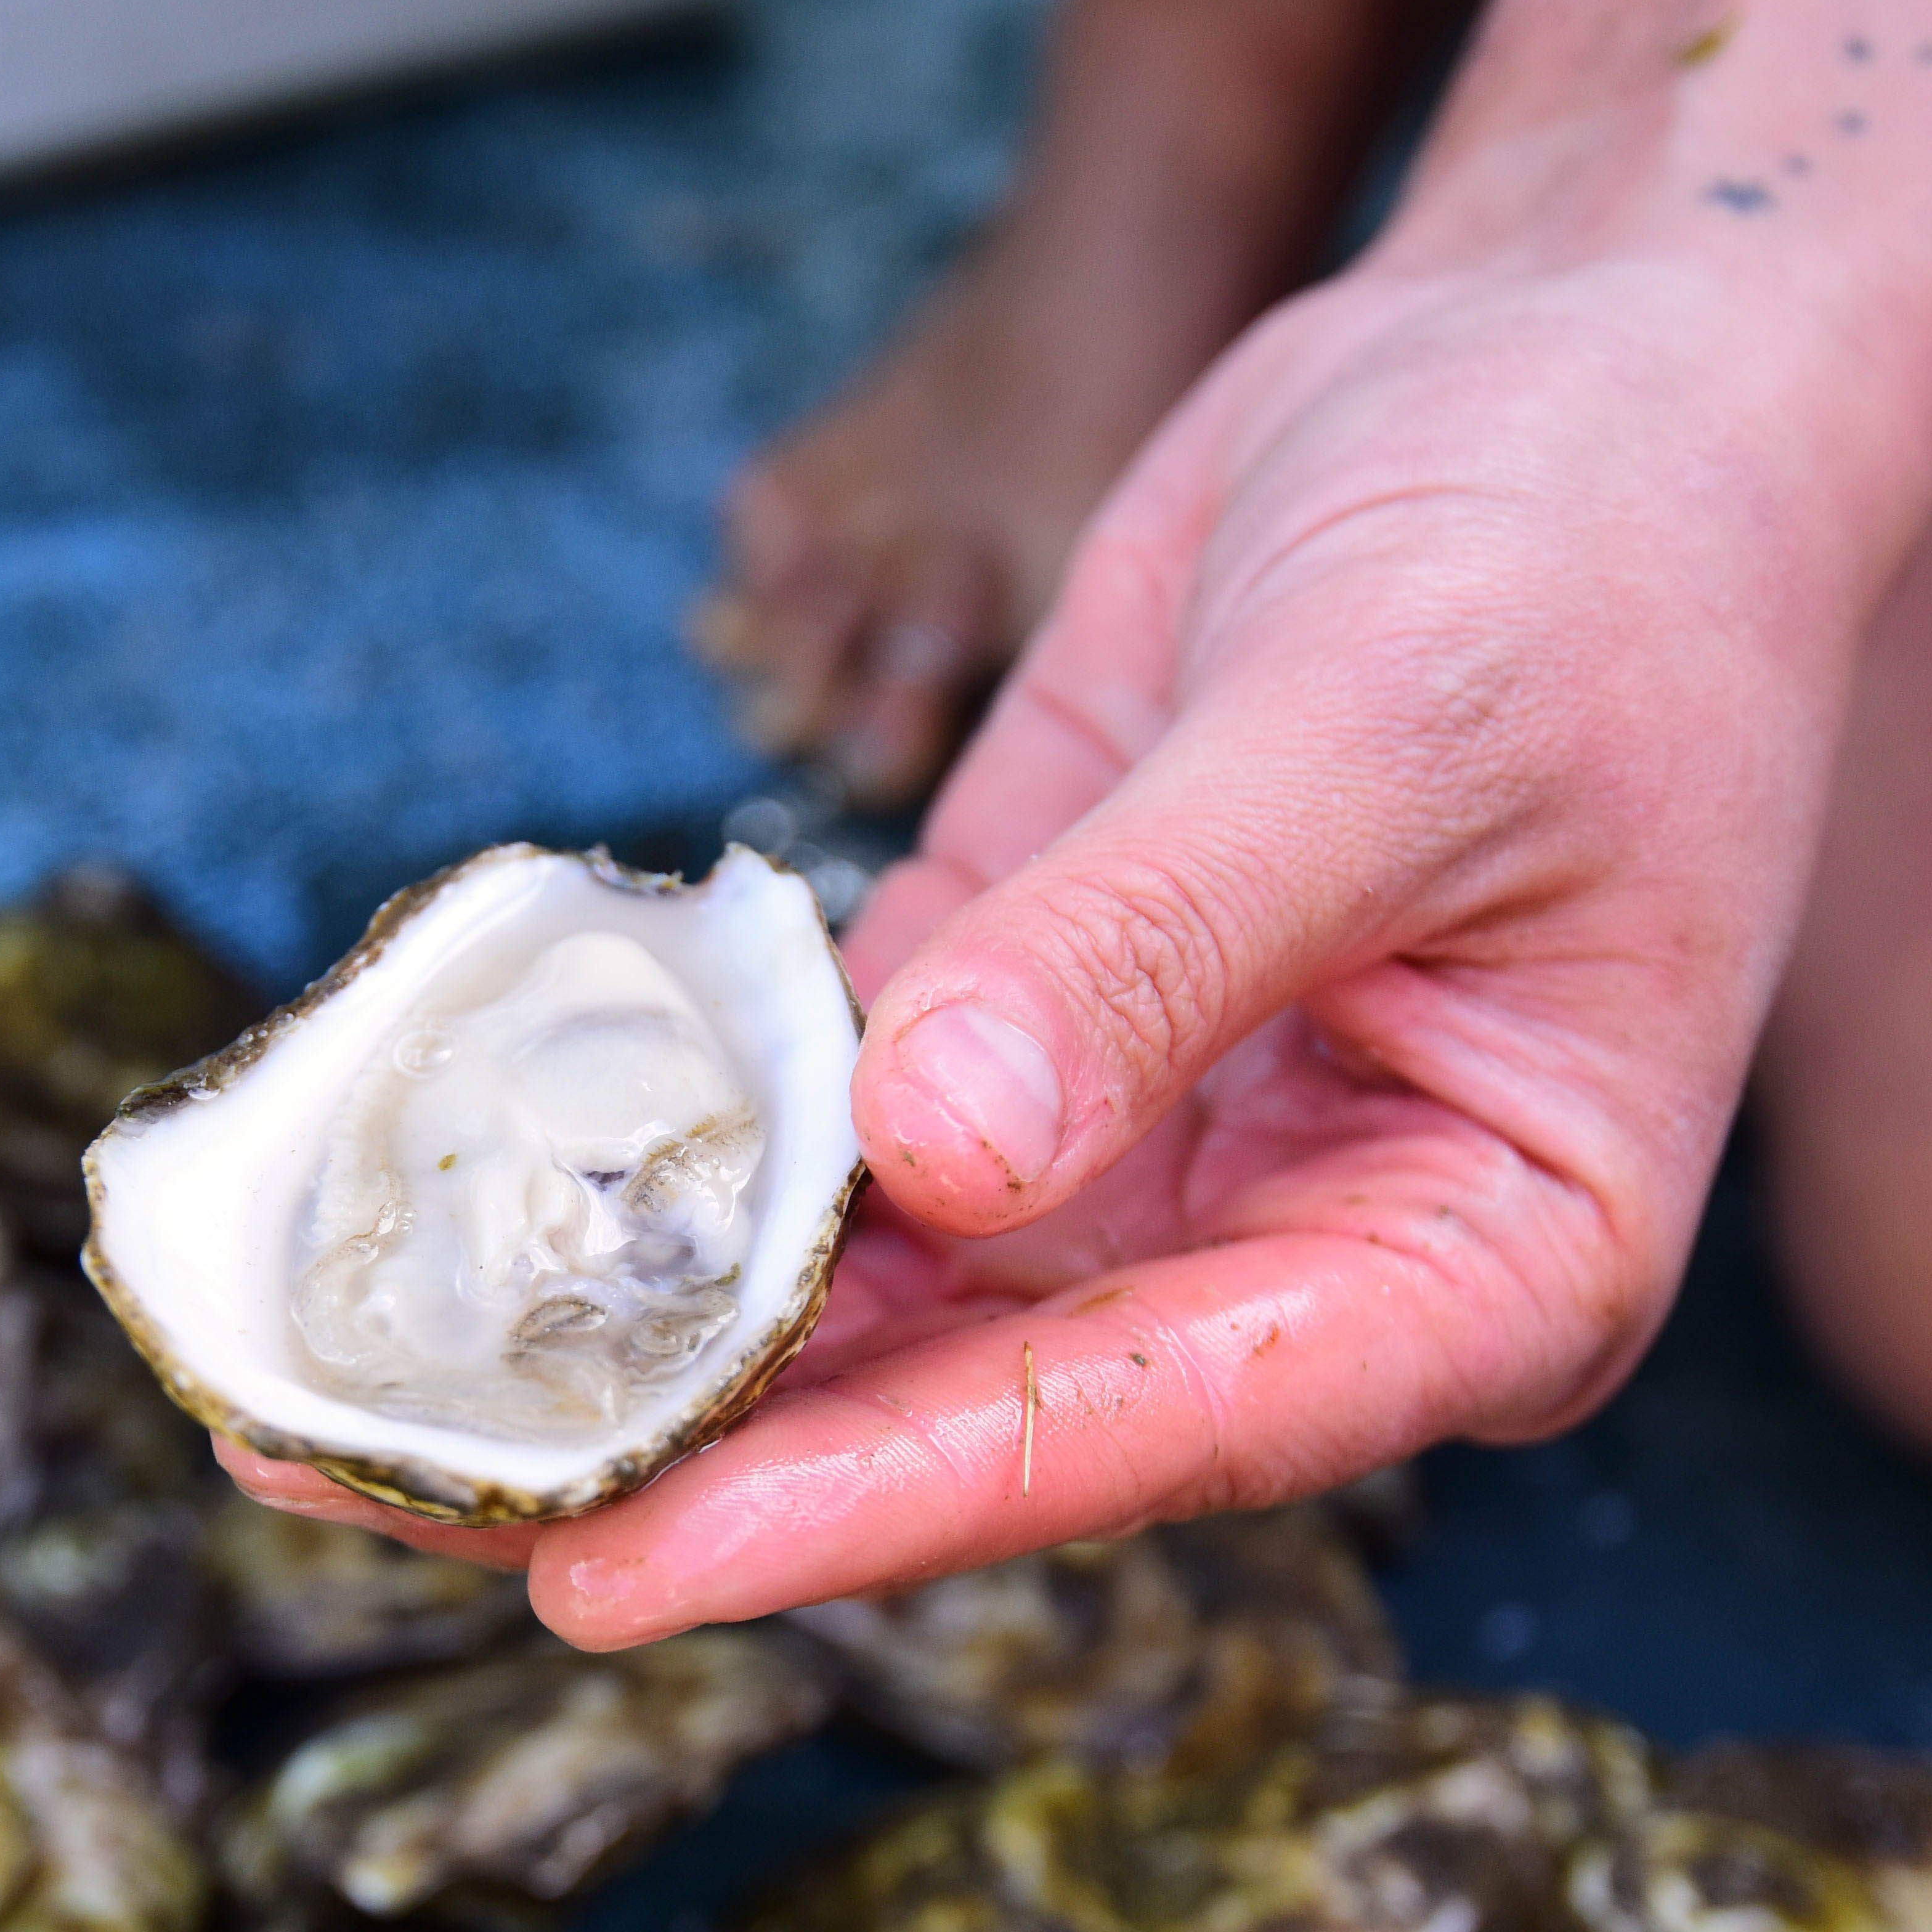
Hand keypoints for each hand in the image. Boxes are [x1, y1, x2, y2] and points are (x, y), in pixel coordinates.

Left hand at [238, 262, 1872, 1640]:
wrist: (1576, 363)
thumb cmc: (1593, 537)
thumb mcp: (1391, 722)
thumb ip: (1162, 942)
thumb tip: (935, 1155)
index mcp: (1485, 1263)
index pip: (1141, 1430)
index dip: (868, 1505)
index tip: (612, 1569)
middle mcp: (1307, 1258)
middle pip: (961, 1409)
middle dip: (679, 1454)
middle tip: (368, 1484)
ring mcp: (1157, 1157)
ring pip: (862, 1300)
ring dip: (625, 1327)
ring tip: (338, 1378)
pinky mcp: (1030, 1027)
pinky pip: (827, 1126)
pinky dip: (665, 1148)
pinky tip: (456, 1173)